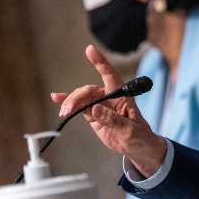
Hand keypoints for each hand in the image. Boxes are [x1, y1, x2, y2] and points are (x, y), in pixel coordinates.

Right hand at [51, 45, 166, 176]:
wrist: (138, 148)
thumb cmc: (140, 136)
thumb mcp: (130, 131)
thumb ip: (114, 120)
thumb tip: (95, 109)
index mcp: (123, 97)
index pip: (111, 75)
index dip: (100, 62)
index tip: (90, 50)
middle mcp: (110, 98)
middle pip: (90, 90)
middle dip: (77, 97)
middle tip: (68, 110)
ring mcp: (101, 106)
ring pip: (83, 98)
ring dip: (71, 103)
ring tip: (63, 112)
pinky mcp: (94, 116)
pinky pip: (80, 108)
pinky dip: (69, 104)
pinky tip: (57, 99)